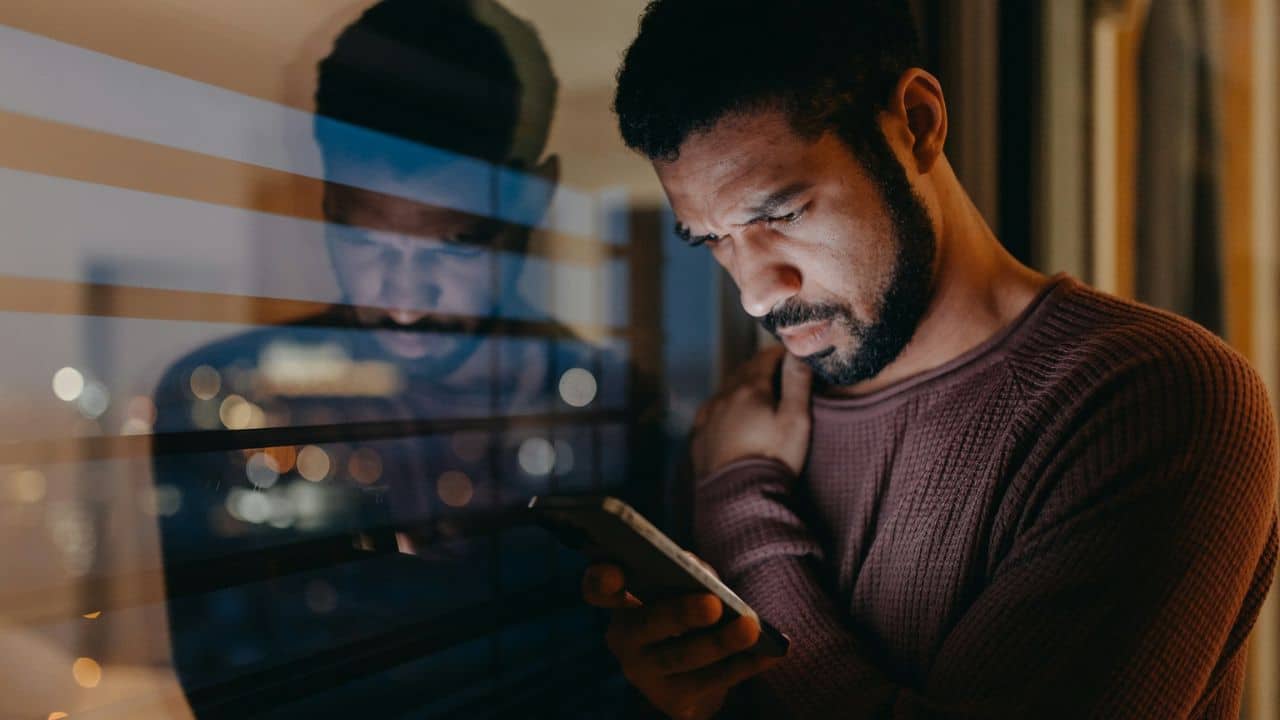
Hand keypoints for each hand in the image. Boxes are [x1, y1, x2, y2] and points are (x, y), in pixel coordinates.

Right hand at [583, 561, 783, 719]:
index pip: (597, 588)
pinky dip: (743, 665)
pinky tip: (769, 653)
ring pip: (681, 658)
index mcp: (620, 602)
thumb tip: (702, 574)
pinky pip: (711, 683)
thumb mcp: (685, 585)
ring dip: (719, 643)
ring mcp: (647, 674)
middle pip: (645, 626)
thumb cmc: (688, 607)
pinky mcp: (674, 701)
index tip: (614, 571)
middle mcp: (625, 640)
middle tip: (711, 604)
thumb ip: (688, 572)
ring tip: (750, 627)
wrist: (696, 670)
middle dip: (679, 614)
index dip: (600, 579)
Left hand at [691, 346, 811, 478]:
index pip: (765, 359)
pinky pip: (712, 411)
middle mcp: (725, 397)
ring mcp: (709, 416)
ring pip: (726, 390)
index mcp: (750, 389)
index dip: (779, 353)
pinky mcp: (700, 436)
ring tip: (755, 390)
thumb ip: (797, 383)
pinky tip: (728, 412)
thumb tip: (798, 352)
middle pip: (744, 371)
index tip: (789, 352)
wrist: (738, 495)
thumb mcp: (795, 419)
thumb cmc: (773, 457)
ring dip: (741, 385)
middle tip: (775, 367)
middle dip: (760, 366)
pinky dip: (724, 405)